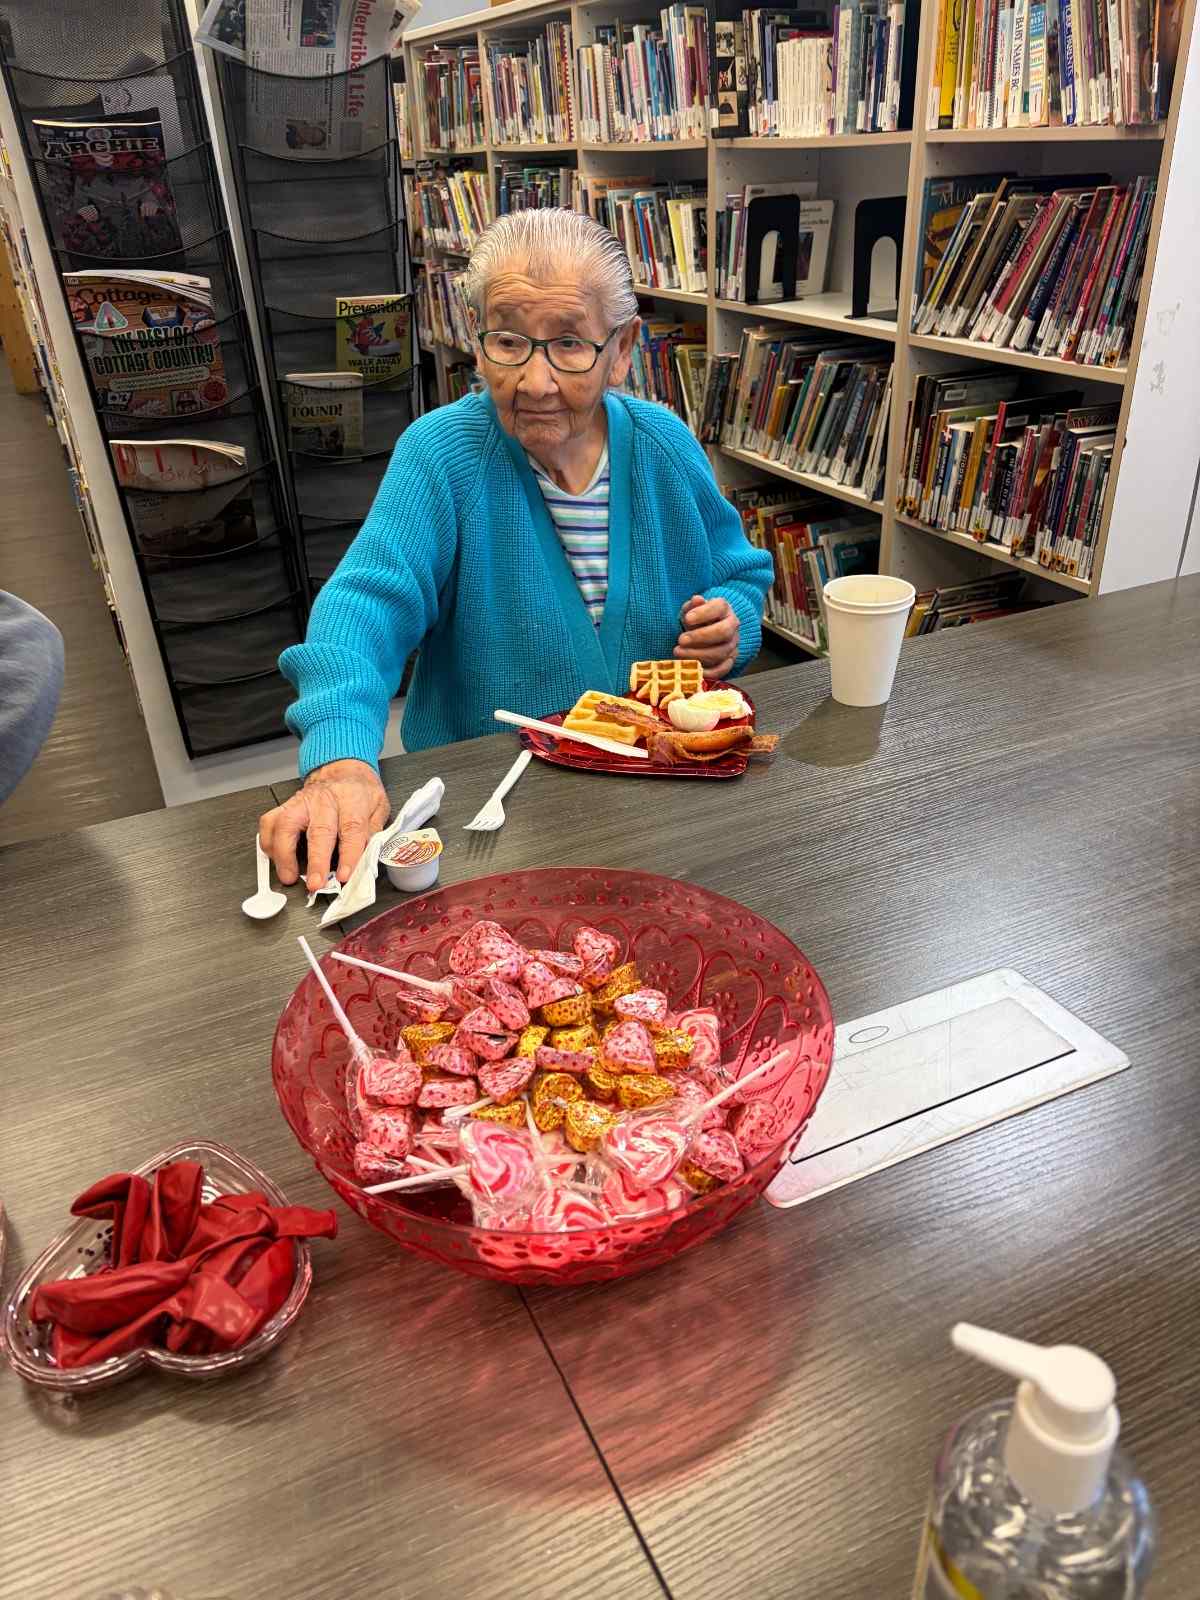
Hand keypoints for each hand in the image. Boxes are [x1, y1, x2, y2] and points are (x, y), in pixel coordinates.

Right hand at [259, 759, 389, 893]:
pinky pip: (270, 823)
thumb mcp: (379, 807)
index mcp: (352, 800)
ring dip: (285, 854)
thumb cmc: (359, 791)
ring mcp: (302, 802)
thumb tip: (367, 860)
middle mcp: (324, 800)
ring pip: (286, 825)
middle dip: (316, 862)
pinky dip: (268, 843)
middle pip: (319, 831)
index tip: (344, 876)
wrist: (342, 769)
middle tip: (315, 883)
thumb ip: (374, 833)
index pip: (352, 829)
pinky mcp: (286, 806)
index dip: (348, 855)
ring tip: (289, 876)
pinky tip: (276, 858)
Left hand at [675, 594, 738, 678]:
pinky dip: (708, 672)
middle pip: (723, 632)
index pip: (718, 608)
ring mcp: (732, 644)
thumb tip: (697, 600)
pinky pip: (723, 669)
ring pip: (721, 652)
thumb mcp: (692, 609)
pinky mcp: (730, 660)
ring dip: (698, 655)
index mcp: (724, 609)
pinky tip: (692, 670)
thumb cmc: (697, 618)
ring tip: (678, 653)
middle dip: (700, 637)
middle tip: (681, 640)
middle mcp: (732, 626)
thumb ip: (693, 605)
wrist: (708, 629)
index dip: (703, 614)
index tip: (686, 619)